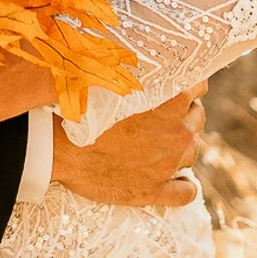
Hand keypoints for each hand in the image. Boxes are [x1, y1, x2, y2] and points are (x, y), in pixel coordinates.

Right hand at [50, 82, 206, 208]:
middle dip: (185, 116)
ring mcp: (168, 164)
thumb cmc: (81, 109)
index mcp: (171, 102)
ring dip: (182, 149)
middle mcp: (177, 133)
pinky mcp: (154, 190)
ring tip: (162, 147)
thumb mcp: (114, 82)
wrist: (58, 148)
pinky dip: (184, 186)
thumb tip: (149, 65)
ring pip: (192, 154)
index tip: (177, 88)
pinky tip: (176, 182)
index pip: (198, 86)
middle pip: (197, 119)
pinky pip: (186, 192)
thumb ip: (140, 75)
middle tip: (164, 117)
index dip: (188, 87)